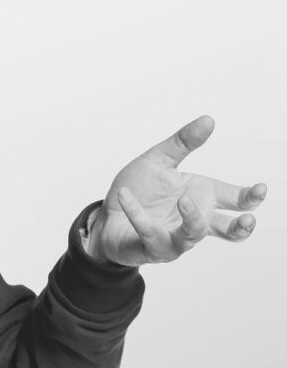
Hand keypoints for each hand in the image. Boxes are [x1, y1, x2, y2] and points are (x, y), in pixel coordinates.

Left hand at [86, 116, 266, 266]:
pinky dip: (137, 214)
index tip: (259, 189)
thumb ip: (182, 143)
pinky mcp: (151, 247)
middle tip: (246, 219)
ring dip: (192, 218)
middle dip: (241, 226)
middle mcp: (194, 220)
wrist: (108, 214)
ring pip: (192, 235)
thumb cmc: (139, 189)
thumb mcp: (158, 160)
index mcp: (202, 197)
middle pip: (228, 230)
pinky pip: (149, 233)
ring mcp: (175, 237)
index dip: (251, 197)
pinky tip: (125, 197)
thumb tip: (208, 120)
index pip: (236, 199)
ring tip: (183, 199)